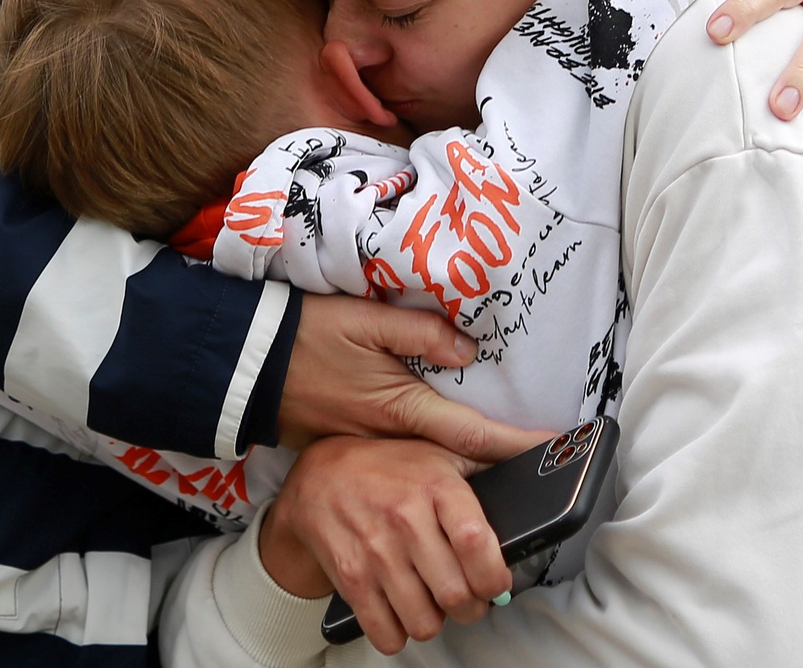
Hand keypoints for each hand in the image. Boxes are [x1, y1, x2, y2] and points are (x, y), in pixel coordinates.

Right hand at [259, 436, 511, 653]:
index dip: (495, 577)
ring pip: (425, 622)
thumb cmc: (387, 468)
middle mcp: (405, 519)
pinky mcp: (350, 577)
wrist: (317, 478)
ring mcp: (374, 551)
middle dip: (471, 607)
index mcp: (435, 486)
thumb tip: (553, 444)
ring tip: (432, 599)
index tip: (495, 583)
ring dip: (435, 621)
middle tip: (468, 597)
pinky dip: (398, 633)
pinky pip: (386, 633)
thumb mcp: (440, 452)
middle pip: (457, 596)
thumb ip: (492, 456)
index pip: (477, 543)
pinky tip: (401, 610)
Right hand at [278, 295, 546, 464]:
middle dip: (501, 474)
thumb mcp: (365, 320)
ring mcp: (367, 452)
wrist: (246, 365)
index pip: (473, 434)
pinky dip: (424, 473)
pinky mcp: (347, 450)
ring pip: (427, 473)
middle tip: (543, 475)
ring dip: (465, 482)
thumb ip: (419, 331)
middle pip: (456, 466)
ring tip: (504, 480)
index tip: (556, 451)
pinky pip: (396, 468)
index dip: (517, 444)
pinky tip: (440, 472)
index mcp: (400, 408)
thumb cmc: (306, 335)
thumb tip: (467, 350)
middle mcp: (389, 440)